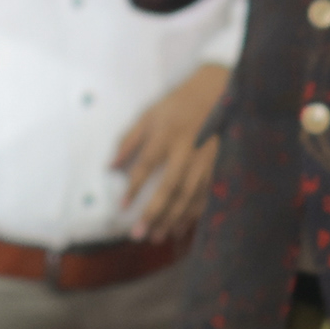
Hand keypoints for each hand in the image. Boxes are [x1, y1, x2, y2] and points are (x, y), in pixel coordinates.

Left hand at [115, 63, 231, 239]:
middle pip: (170, 187)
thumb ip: (129, 141)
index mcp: (167, 134)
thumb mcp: (149, 115)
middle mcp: (187, 150)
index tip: (123, 207)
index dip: (134, 187)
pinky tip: (181, 227)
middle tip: (139, 234)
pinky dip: (194, 214)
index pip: (147, 165)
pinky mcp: (219, 165)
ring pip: (189, 196)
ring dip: (173, 219)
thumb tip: (110, 167)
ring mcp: (206, 159)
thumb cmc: (178, 104)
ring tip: (157, 236)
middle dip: (154, 213)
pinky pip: (206, 195)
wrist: (218, 92)